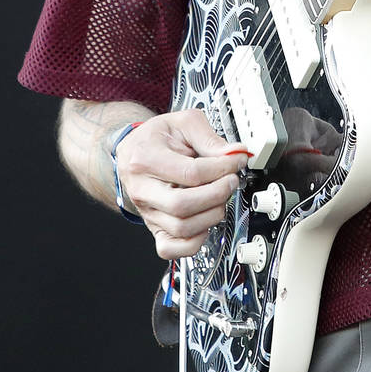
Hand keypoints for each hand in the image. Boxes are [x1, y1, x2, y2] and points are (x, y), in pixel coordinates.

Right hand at [114, 108, 244, 258]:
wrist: (134, 151)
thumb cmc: (157, 137)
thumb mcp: (183, 123)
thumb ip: (209, 137)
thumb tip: (234, 153)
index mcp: (145, 159)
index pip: (191, 173)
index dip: (222, 168)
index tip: (237, 160)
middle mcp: (143, 189)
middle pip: (183, 205)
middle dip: (217, 194)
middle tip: (230, 180)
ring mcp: (147, 211)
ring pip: (182, 228)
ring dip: (212, 214)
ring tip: (220, 196)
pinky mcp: (154, 227)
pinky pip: (171, 249)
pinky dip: (194, 242)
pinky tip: (206, 221)